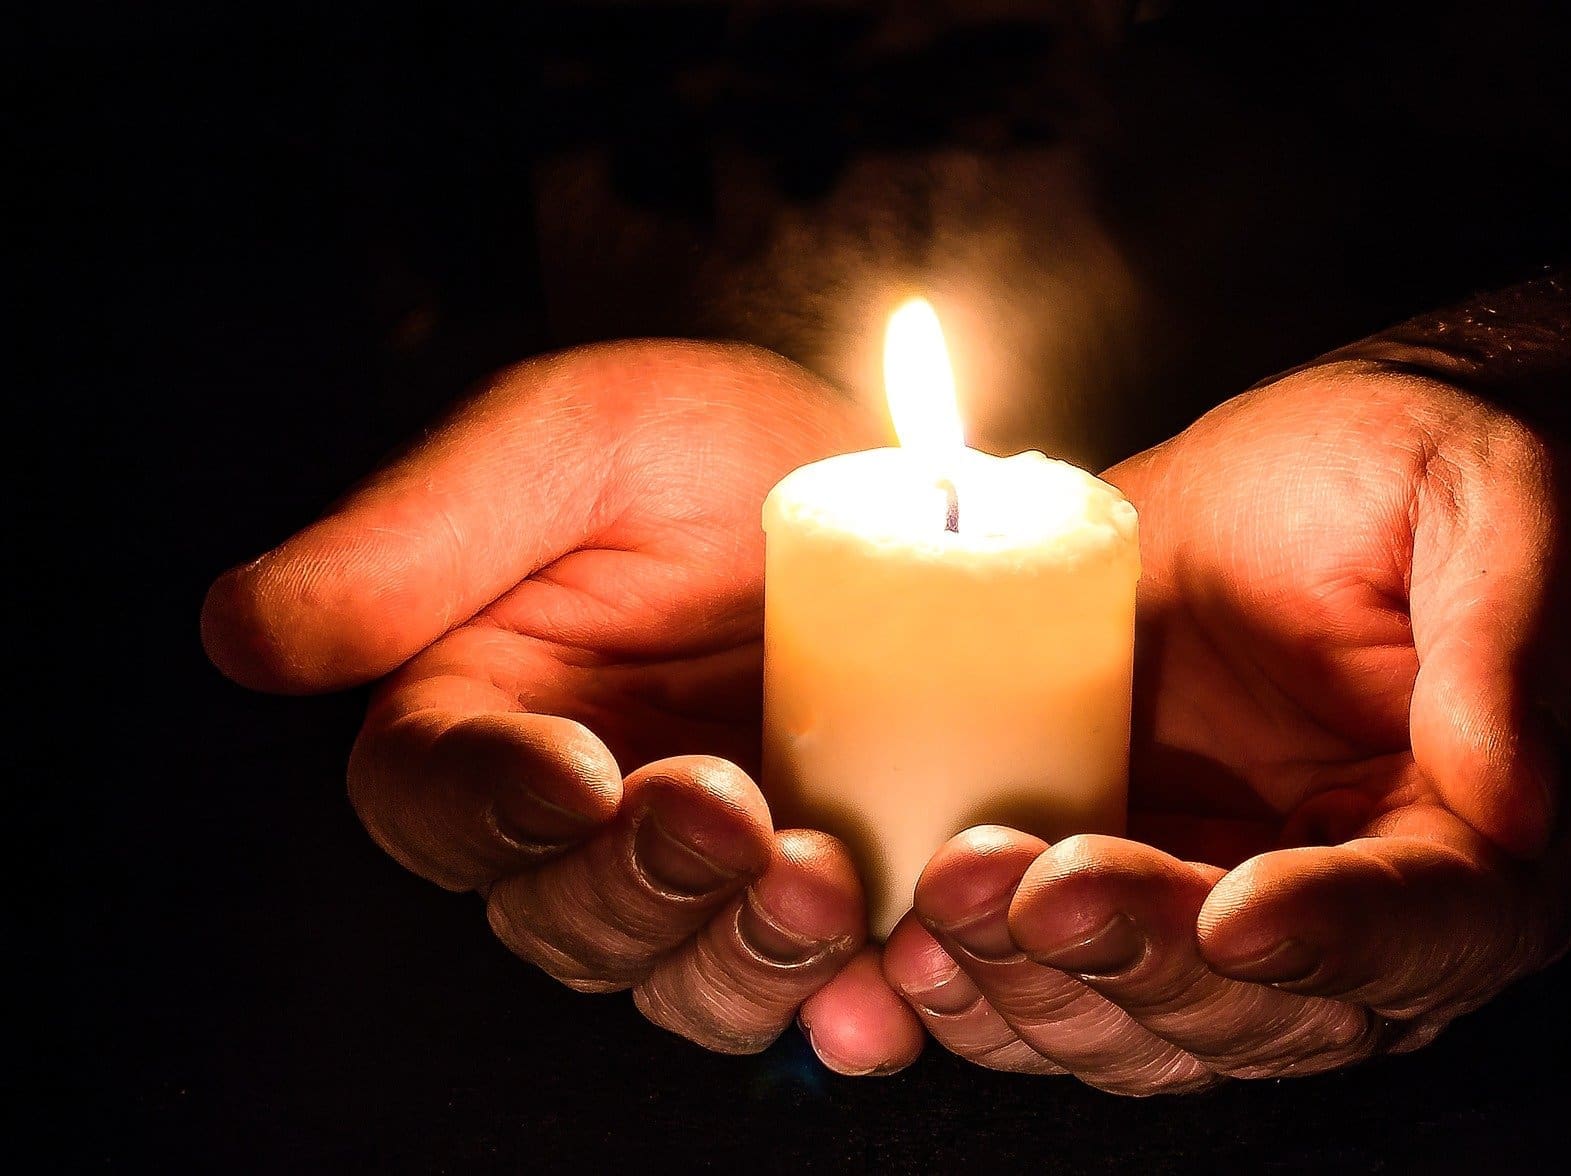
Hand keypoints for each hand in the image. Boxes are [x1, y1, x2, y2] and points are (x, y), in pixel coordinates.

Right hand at [202, 342, 924, 1074]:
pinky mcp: (818, 895)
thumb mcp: (574, 437)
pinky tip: (886, 972)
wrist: (895, 479)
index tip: (577, 774)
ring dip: (740, 956)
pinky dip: (845, 1004)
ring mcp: (703, 870)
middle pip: (557, 916)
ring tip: (823, 880)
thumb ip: (424, 530)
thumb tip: (250, 633)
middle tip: (727, 812)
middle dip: (638, 885)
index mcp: (482, 711)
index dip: (491, 806)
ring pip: (677, 978)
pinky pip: (812, 993)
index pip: (432, 799)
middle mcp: (577, 818)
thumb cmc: (708, 444)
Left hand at [884, 361, 1570, 1092]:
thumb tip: (1512, 800)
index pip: (1426, 935)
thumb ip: (1511, 636)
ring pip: (1142, 1026)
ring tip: (946, 903)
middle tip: (1036, 886)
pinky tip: (910, 943)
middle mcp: (1358, 926)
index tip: (1235, 915)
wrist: (1299, 472)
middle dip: (1139, 959)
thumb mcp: (1495, 503)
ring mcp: (1224, 922)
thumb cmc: (1412, 475)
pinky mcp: (1119, 892)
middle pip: (1260, 1009)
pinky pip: (1053, 984)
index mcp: (1481, 851)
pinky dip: (983, 986)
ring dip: (1038, 987)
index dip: (1330, 939)